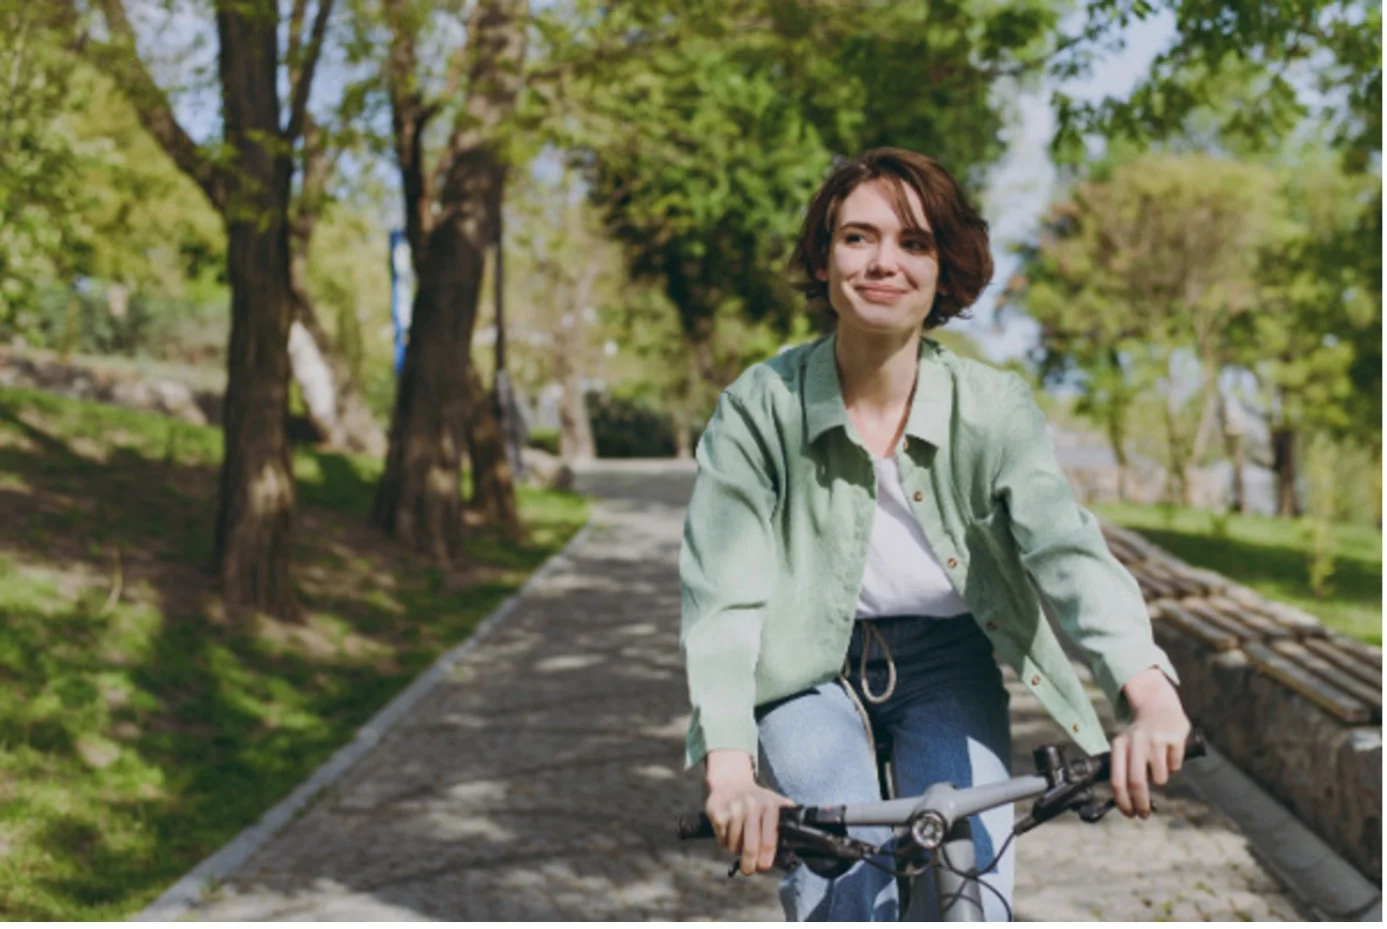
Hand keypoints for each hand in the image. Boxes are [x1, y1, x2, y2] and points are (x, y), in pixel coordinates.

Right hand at [704, 749, 794, 874]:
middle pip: (750, 848)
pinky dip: (725, 842)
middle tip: (748, 870)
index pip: (769, 841)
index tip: (763, 868)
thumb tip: (794, 850)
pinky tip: (729, 832)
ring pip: (734, 846)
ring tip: (740, 841)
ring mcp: (734, 809)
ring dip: (736, 850)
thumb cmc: (758, 800)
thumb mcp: (776, 804)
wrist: (731, 782)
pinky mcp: (718, 813)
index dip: (766, 860)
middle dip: (750, 865)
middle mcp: (752, 806)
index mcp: (770, 806)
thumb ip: (787, 822)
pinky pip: (722, 840)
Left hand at [1110, 667, 1190, 818]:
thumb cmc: (1140, 736)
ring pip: (1160, 778)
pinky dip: (1173, 765)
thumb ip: (1124, 770)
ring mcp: (1156, 739)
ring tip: (1158, 764)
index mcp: (1119, 745)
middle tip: (1144, 814)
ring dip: (1160, 779)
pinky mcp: (1175, 738)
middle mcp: (1135, 741)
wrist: (1158, 706)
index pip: (1117, 780)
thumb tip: (1128, 803)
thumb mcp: (1125, 746)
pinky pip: (1175, 767)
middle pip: (1136, 783)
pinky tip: (1169, 751)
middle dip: (1141, 803)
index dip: (1123, 801)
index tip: (1129, 814)